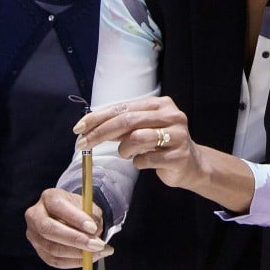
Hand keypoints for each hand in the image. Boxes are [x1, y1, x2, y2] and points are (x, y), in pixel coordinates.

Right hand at [25, 188, 111, 268]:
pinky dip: (75, 262)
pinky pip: (56, 261)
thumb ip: (92, 215)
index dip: (75, 218)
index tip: (93, 228)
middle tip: (97, 244)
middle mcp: (35, 215)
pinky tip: (90, 258)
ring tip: (99, 252)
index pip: (58, 207)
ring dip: (79, 254)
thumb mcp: (87, 205)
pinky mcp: (39, 251)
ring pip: (53, 249)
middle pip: (49, 230)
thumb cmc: (77, 209)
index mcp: (48, 198)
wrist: (67, 217)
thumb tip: (95, 233)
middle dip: (75, 239)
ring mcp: (34, 235)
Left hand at [75, 96, 206, 193]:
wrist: (191, 165)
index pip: (122, 108)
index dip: (98, 117)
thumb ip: (121, 125)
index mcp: (160, 104)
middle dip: (100, 133)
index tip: (78, 128)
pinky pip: (146, 160)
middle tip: (83, 144)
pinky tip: (142, 162)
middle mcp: (171, 115)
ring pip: (136, 138)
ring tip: (128, 153)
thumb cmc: (160, 145)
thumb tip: (89, 126)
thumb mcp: (141, 129)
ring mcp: (177, 136)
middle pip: (127, 121)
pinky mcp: (179, 156)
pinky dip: (137, 162)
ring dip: (124, 149)